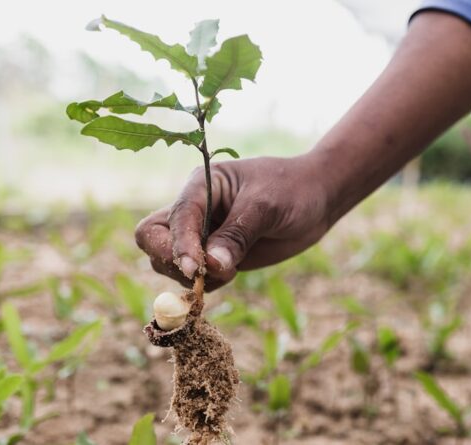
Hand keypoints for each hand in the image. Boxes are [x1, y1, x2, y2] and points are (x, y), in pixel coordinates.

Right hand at [135, 154, 329, 290]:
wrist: (317, 198)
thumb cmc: (292, 190)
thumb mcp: (266, 207)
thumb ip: (237, 235)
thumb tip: (211, 266)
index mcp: (201, 185)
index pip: (175, 218)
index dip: (180, 245)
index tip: (196, 269)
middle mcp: (194, 210)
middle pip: (153, 238)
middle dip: (170, 260)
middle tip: (202, 275)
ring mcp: (202, 234)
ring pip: (168, 261)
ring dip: (191, 277)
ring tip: (231, 271)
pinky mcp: (215, 255)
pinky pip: (195, 277)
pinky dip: (206, 284)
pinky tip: (232, 275)